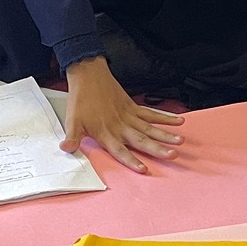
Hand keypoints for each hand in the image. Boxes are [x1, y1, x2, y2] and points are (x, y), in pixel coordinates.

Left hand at [61, 56, 182, 173]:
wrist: (88, 76)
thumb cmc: (81, 101)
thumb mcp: (72, 121)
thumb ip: (72, 138)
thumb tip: (66, 150)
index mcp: (106, 133)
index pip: (120, 151)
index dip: (131, 160)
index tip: (144, 169)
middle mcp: (120, 127)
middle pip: (142, 140)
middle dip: (158, 149)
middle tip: (172, 155)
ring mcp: (129, 117)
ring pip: (150, 128)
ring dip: (166, 134)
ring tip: (180, 141)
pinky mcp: (134, 107)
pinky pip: (152, 114)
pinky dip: (165, 118)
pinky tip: (178, 122)